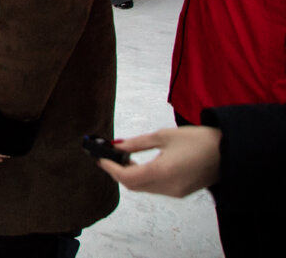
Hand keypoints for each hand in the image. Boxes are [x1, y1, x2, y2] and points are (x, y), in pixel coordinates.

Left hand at [97, 127, 221, 197]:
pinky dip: (143, 179)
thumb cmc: (198, 140)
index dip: (110, 168)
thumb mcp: (164, 136)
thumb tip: (116, 145)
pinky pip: (154, 189)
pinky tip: (139, 165)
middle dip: (117, 172)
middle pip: (133, 185)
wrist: (229, 152)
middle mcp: (168, 186)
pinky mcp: (181, 193)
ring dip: (130, 176)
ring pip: (143, 188)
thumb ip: (137, 143)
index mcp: (163, 171)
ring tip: (122, 158)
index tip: (99, 157)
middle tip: (107, 156)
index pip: (127, 177)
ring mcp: (175, 192)